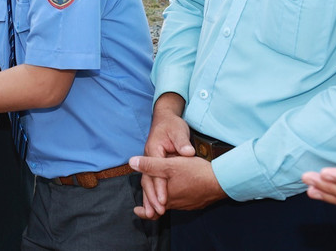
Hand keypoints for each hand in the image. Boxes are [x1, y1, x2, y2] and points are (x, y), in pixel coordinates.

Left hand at [129, 154, 225, 214]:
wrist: (221, 180)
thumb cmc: (194, 172)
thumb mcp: (169, 165)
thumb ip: (150, 165)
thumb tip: (132, 162)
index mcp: (166, 197)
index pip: (151, 208)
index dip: (144, 211)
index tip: (137, 211)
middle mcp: (177, 204)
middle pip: (161, 205)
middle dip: (154, 203)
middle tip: (146, 205)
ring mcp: (188, 204)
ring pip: (172, 202)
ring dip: (165, 199)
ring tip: (161, 193)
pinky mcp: (197, 201)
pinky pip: (183, 201)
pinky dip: (177, 196)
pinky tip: (179, 188)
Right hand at [137, 93, 194, 218]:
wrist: (165, 120)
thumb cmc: (172, 125)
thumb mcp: (178, 131)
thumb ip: (182, 143)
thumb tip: (188, 152)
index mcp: (153, 149)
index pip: (155, 171)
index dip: (160, 187)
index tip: (164, 200)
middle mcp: (149, 157)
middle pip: (148, 180)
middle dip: (152, 197)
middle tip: (157, 212)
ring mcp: (151, 163)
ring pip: (148, 184)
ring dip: (149, 199)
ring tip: (152, 215)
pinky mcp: (154, 168)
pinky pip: (151, 183)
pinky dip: (152, 195)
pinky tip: (155, 207)